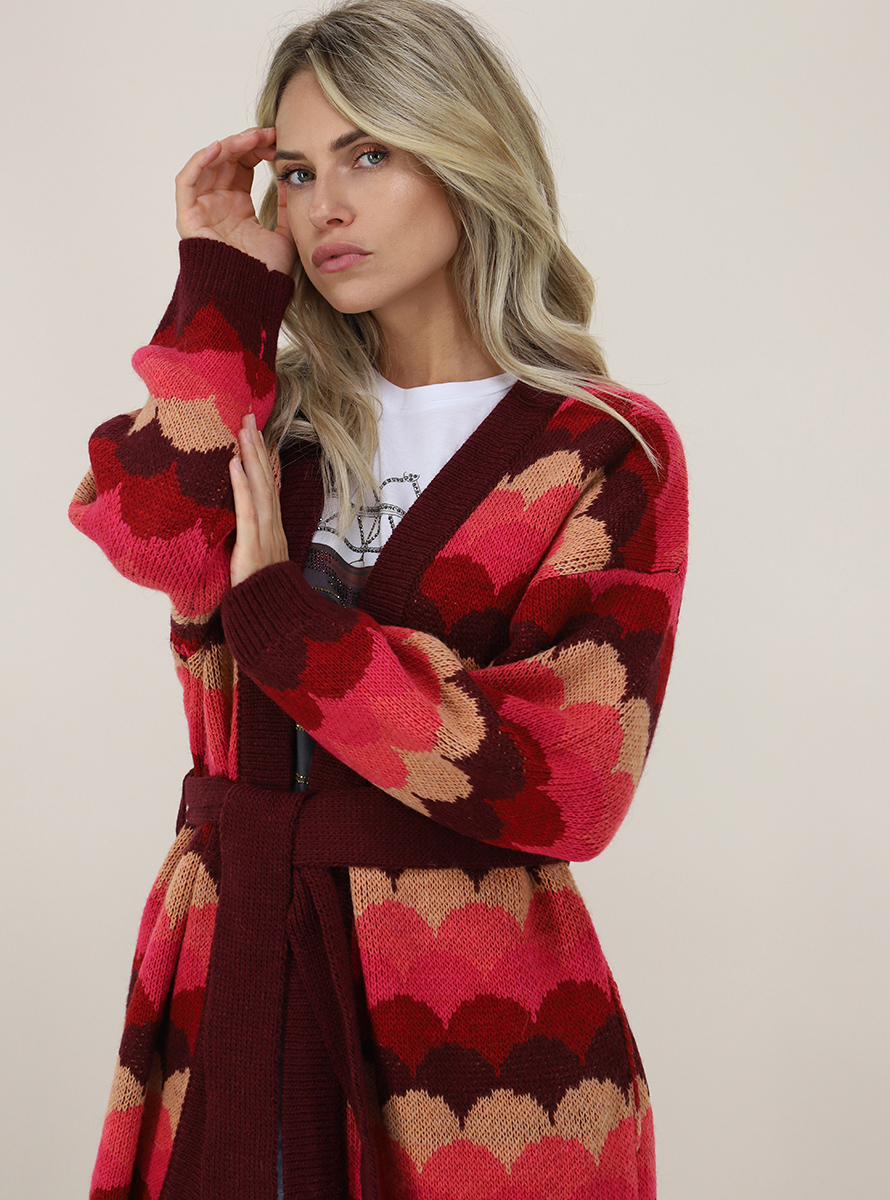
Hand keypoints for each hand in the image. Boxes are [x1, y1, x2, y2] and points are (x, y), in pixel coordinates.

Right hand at [175, 128, 295, 274]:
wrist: (249, 296)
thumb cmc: (265, 272)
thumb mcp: (285, 233)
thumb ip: (287, 207)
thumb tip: (293, 180)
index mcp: (239, 207)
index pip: (244, 166)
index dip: (259, 150)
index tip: (279, 141)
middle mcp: (219, 204)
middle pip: (227, 160)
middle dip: (247, 143)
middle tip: (268, 134)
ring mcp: (203, 209)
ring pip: (209, 164)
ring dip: (228, 146)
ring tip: (251, 139)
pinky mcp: (188, 216)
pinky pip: (187, 181)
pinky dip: (200, 161)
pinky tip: (220, 148)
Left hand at [228, 413, 289, 587]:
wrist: (272, 618)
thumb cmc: (260, 593)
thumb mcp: (255, 562)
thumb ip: (250, 543)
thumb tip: (236, 530)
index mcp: (272, 528)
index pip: (268, 486)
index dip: (263, 459)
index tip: (256, 433)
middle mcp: (273, 526)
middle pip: (266, 479)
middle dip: (258, 446)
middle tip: (248, 416)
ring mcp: (266, 534)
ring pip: (260, 487)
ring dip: (252, 456)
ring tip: (243, 428)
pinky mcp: (253, 545)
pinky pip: (248, 510)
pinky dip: (242, 485)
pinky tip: (235, 463)